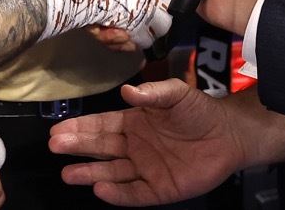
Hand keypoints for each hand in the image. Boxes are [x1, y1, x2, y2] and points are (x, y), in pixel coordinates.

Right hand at [48, 79, 244, 204]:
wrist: (229, 135)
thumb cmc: (200, 111)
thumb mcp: (176, 94)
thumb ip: (152, 93)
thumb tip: (128, 91)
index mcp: (134, 122)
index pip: (101, 125)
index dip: (80, 128)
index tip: (58, 129)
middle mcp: (135, 146)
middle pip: (101, 148)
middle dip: (77, 147)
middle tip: (55, 146)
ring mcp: (146, 169)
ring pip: (111, 173)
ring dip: (89, 173)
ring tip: (68, 173)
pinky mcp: (160, 189)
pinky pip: (134, 193)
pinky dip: (118, 194)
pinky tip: (101, 189)